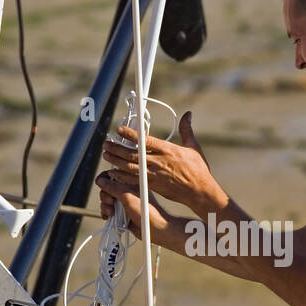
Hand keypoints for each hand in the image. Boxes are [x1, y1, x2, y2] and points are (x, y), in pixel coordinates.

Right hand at [96, 170, 175, 246]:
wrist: (153, 229)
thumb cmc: (147, 212)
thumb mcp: (128, 197)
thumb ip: (113, 187)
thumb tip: (100, 181)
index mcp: (130, 183)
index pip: (113, 175)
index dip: (105, 179)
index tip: (101, 184)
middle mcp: (126, 191)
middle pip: (106, 189)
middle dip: (105, 196)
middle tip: (112, 202)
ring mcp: (123, 202)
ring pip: (106, 200)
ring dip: (106, 207)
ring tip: (113, 213)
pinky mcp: (121, 212)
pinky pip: (108, 210)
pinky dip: (106, 213)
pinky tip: (110, 217)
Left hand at [101, 111, 223, 214]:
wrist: (200, 192)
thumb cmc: (198, 169)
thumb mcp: (194, 147)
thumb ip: (186, 130)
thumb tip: (188, 114)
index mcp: (168, 150)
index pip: (145, 140)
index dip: (130, 134)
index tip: (119, 130)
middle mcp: (159, 162)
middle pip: (133, 154)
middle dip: (117, 148)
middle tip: (106, 143)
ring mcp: (155, 175)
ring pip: (130, 167)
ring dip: (116, 161)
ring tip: (106, 155)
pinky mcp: (153, 186)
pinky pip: (134, 180)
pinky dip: (123, 176)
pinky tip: (114, 172)